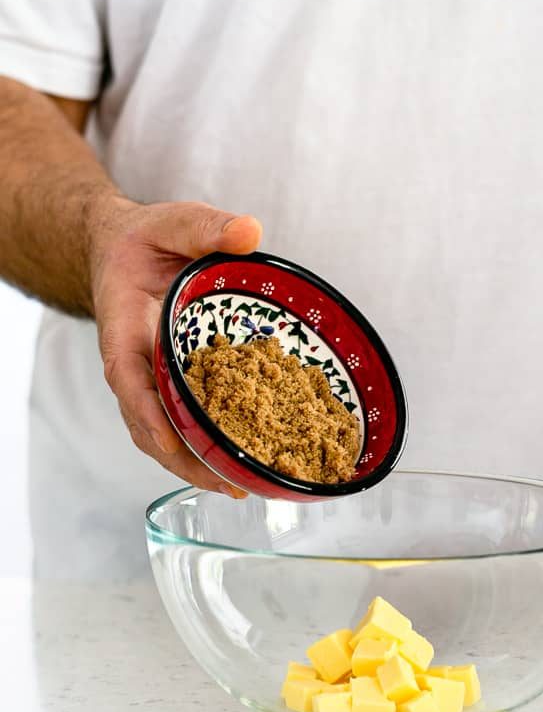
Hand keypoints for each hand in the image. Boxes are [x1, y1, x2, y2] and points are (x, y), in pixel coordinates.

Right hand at [89, 196, 262, 494]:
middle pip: (150, 426)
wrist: (131, 250)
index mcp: (125, 332)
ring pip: (167, 434)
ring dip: (199, 464)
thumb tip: (249, 232)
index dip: (151, 417)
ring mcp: (154, 381)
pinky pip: (187, 421)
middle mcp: (135, 367)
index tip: (176, 444)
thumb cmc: (147, 240)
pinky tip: (244, 461)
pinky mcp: (176, 384)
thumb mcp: (174, 223)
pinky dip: (210, 444)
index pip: (129, 382)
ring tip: (241, 487)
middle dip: (186, 460)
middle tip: (230, 485)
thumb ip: (206, 227)